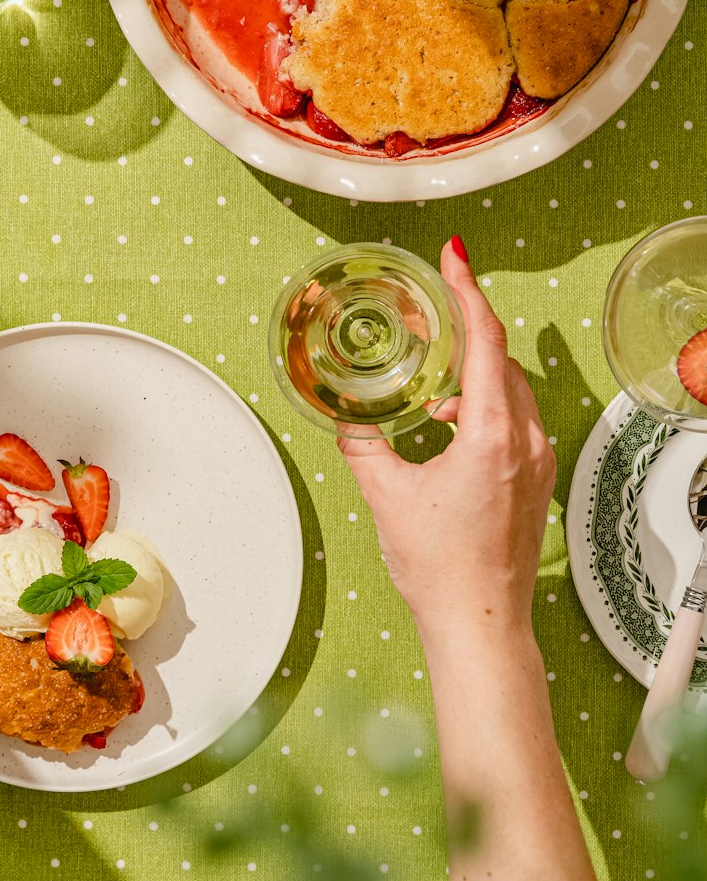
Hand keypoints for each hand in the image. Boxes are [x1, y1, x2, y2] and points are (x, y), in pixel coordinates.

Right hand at [337, 236, 555, 648]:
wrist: (479, 623)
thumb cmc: (440, 568)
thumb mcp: (387, 497)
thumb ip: (362, 446)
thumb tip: (344, 418)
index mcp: (491, 434)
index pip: (486, 340)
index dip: (468, 291)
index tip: (454, 257)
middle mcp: (524, 440)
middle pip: (503, 358)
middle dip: (469, 328)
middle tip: (436, 308)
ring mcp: (537, 460)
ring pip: (512, 388)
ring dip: (477, 372)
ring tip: (435, 380)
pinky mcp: (536, 478)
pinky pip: (516, 418)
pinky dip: (487, 404)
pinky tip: (452, 424)